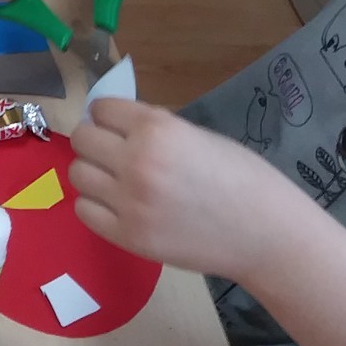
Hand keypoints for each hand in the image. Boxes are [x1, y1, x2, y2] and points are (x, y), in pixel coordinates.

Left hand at [70, 97, 295, 281]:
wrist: (268, 236)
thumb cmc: (242, 179)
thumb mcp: (198, 135)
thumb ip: (153, 128)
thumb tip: (112, 122)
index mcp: (157, 130)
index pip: (101, 109)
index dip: (109, 117)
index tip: (120, 127)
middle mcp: (136, 162)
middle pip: (82, 139)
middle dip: (97, 142)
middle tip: (116, 154)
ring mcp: (128, 201)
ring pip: (77, 174)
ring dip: (94, 174)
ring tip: (119, 182)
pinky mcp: (127, 236)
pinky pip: (84, 210)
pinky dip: (96, 205)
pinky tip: (120, 206)